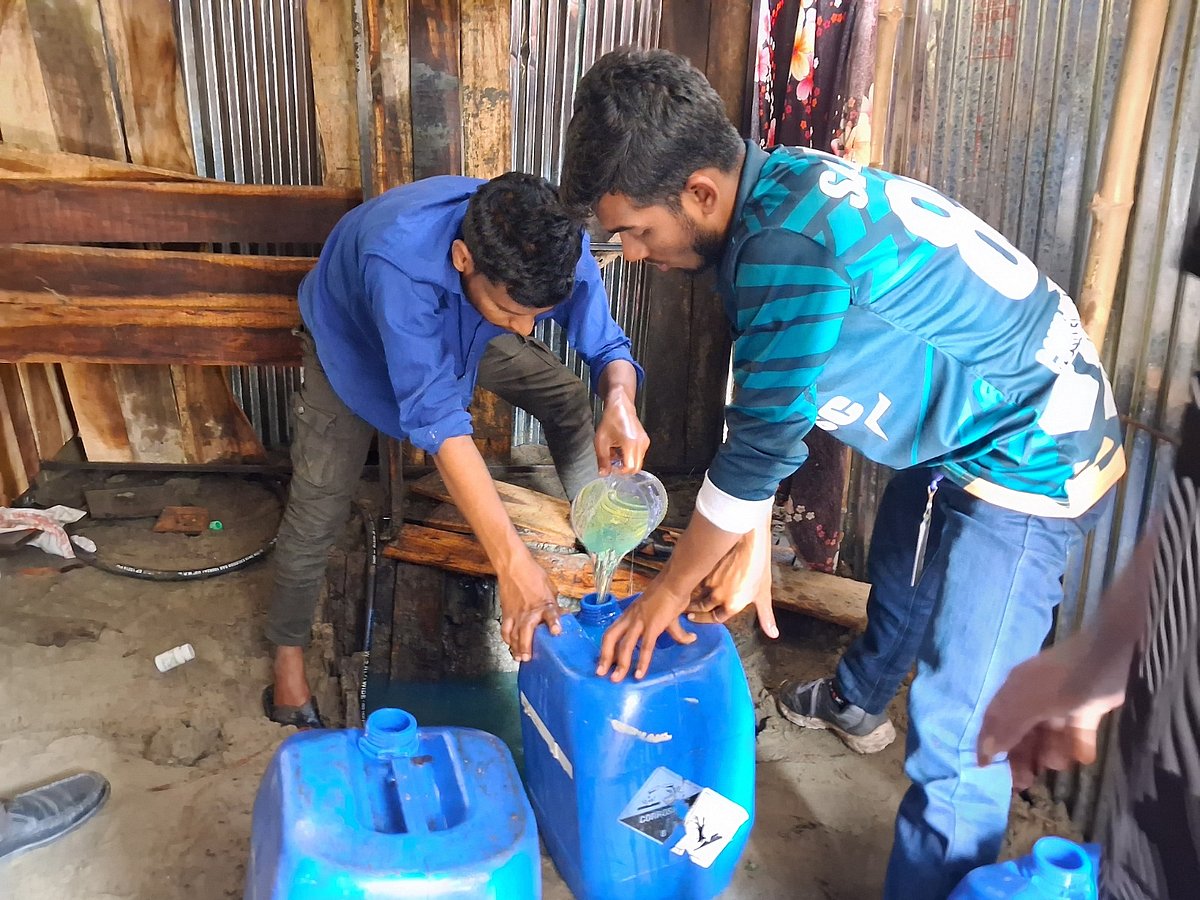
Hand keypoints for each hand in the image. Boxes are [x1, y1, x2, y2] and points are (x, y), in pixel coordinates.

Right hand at [496, 552, 562, 661]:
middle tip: (527, 657)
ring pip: (514, 634)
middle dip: (526, 645)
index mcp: (544, 603)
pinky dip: (507, 638)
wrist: (513, 567)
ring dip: (516, 647)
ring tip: (519, 657)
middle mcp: (530, 611)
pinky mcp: (506, 613)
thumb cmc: (532, 574)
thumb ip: (554, 605)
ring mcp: (516, 613)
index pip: (551, 614)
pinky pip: (505, 629)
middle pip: (526, 631)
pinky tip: (510, 645)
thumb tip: (562, 615)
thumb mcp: (550, 588)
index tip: (556, 631)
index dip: (554, 623)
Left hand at [595, 389, 648, 474]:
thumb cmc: (610, 421)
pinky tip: (621, 449)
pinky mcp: (646, 441)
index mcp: (630, 443)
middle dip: (623, 469)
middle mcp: (641, 444)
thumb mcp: (601, 441)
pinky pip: (639, 456)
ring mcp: (645, 442)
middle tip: (613, 463)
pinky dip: (630, 456)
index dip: (620, 471)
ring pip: (638, 463)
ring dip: (627, 462)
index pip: (630, 468)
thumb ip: (602, 459)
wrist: (620, 406)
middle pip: (636, 468)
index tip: (611, 467)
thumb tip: (603, 474)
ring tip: (616, 453)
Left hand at [596, 580, 695, 680]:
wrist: (675, 582)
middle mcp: (630, 618)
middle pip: (610, 638)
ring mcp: (640, 622)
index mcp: (629, 614)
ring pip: (625, 646)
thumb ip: (676, 632)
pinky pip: (646, 647)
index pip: (611, 632)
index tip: (603, 662)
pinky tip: (639, 675)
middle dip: (604, 657)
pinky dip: (642, 662)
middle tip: (600, 674)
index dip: (605, 647)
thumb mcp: (667, 615)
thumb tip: (690, 639)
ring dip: (620, 664)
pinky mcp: (653, 625)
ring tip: (616, 680)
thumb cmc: (671, 595)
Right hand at [686, 516, 779, 638]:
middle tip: (687, 612)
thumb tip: (773, 634)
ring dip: (688, 598)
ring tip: (684, 598)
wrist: (749, 538)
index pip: (714, 619)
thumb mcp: (764, 592)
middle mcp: (718, 596)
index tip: (695, 618)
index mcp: (733, 605)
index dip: (704, 619)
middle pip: (699, 608)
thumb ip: (766, 616)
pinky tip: (687, 582)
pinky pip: (692, 581)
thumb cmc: (759, 564)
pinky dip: (689, 584)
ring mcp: (709, 582)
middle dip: (692, 611)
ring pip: (693, 595)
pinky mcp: (702, 568)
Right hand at [977, 637, 1123, 787]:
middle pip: (1021, 732)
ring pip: (1048, 735)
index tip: (987, 770)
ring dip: (1051, 752)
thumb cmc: (1063, 679)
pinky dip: (1077, 745)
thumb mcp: (1031, 703)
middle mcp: (1032, 698)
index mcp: (1014, 692)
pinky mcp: (1085, 707)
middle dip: (1021, 757)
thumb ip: (1009, 727)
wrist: (1110, 656)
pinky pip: (1075, 731)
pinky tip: (1083, 757)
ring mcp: (1060, 703)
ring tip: (1060, 764)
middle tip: (1025, 783)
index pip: (994, 721)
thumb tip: (986, 752)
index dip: (989, 744)